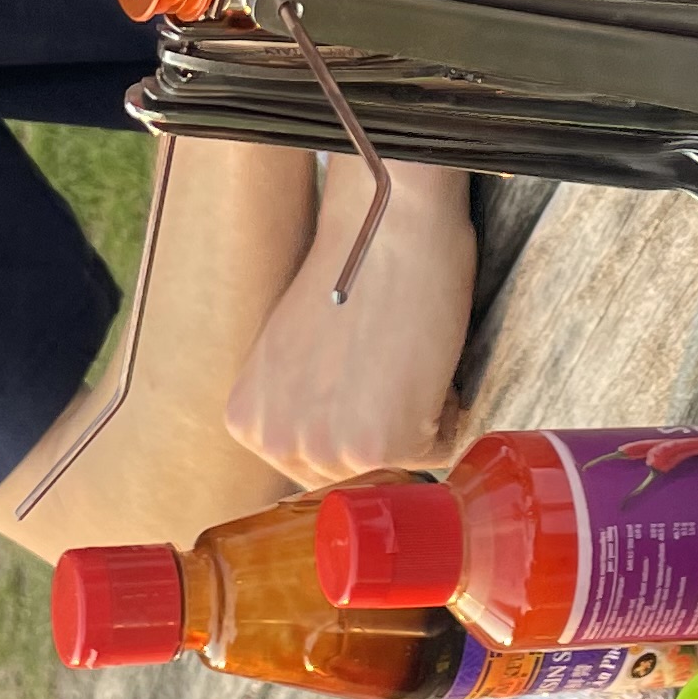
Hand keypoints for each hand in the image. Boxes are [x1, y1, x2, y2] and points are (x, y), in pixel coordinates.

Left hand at [224, 160, 474, 486]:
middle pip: (359, 473)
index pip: (317, 465)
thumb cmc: (354, 270)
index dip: (356, 423)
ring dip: (420, 418)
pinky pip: (438, 451)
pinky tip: (426, 359)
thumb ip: (300, 407)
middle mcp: (276, 442)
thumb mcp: (295, 356)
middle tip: (392, 361)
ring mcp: (325, 449)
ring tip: (407, 357)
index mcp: (247, 421)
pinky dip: (449, 409)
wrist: (387, 224)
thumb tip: (333, 451)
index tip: (364, 375)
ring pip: (400, 465)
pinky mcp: (377, 446)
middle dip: (389, 427)